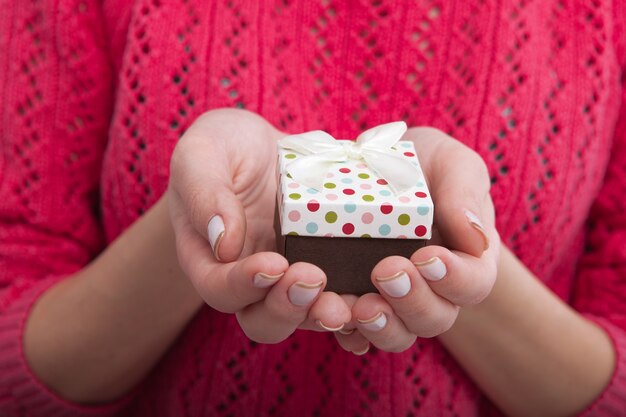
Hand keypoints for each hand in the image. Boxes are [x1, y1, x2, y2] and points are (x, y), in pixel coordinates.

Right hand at [168, 109, 349, 342]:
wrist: (263, 149)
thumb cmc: (222, 149)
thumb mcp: (202, 154)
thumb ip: (205, 193)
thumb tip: (225, 244)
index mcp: (211, 258)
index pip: (220, 289)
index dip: (243, 285)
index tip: (272, 263)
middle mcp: (250, 279)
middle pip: (263, 319)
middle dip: (288, 307)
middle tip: (312, 279)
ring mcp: (290, 276)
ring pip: (305, 315)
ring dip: (325, 314)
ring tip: (348, 303)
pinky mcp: (325, 266)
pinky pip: (340, 296)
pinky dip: (357, 306)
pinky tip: (377, 300)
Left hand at [334, 127, 499, 352]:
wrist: (372, 167)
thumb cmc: (423, 166)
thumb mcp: (449, 163)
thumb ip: (465, 190)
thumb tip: (475, 237)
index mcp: (465, 259)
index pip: (473, 284)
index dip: (454, 279)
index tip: (427, 257)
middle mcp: (433, 289)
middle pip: (435, 318)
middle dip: (412, 302)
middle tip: (386, 272)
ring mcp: (393, 301)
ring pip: (396, 335)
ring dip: (379, 326)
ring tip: (358, 305)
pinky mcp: (357, 302)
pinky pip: (355, 334)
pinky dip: (345, 333)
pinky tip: (332, 316)